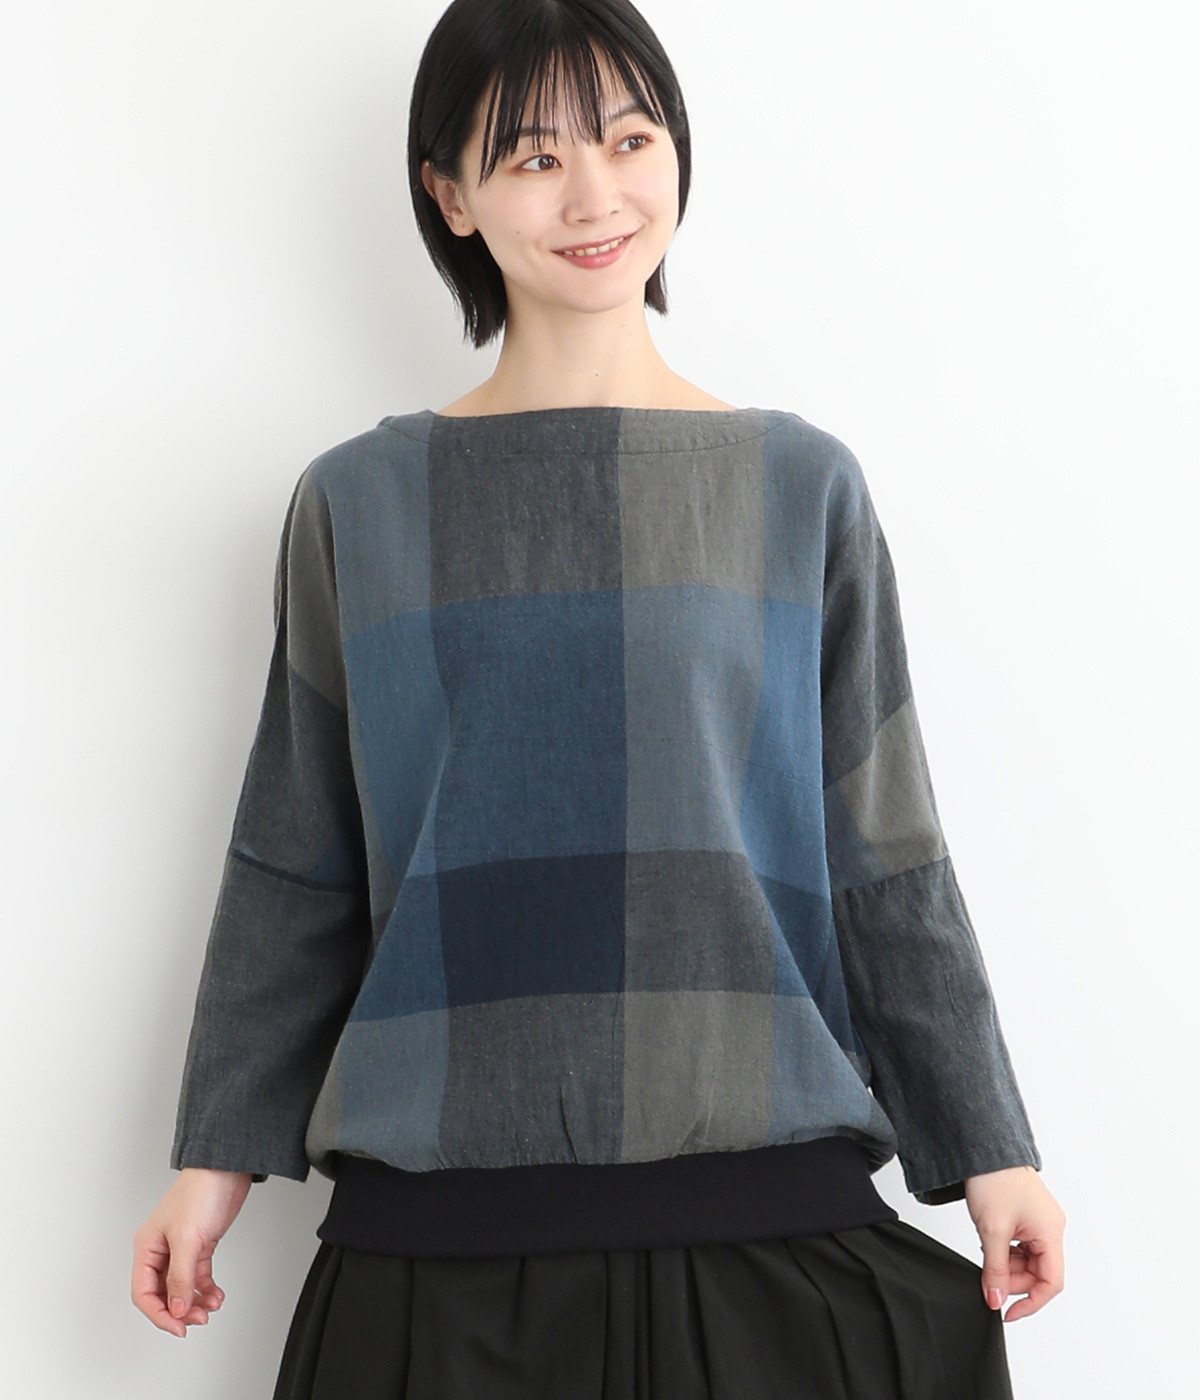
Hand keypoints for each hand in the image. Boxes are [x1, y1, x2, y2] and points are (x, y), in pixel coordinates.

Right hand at [131, 1167, 252, 1336]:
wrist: (227, 1168)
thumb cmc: (200, 1191)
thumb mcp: (187, 1238)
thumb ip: (180, 1276)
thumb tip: (176, 1307)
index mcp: (146, 1247)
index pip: (144, 1292)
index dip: (159, 1314)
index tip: (178, 1327)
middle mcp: (160, 1251)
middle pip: (162, 1294)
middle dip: (179, 1310)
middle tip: (197, 1319)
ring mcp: (180, 1249)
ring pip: (181, 1288)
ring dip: (194, 1302)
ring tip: (210, 1308)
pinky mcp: (199, 1245)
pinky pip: (198, 1277)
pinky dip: (206, 1289)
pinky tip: (216, 1295)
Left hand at [963, 1164, 1064, 1321]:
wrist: (984, 1148)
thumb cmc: (993, 1180)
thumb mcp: (991, 1231)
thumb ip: (995, 1270)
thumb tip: (995, 1300)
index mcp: (1051, 1232)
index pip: (1051, 1282)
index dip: (1030, 1302)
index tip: (1008, 1312)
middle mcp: (1051, 1228)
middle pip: (1039, 1272)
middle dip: (1013, 1281)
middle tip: (989, 1280)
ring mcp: (1041, 1221)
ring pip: (1029, 1260)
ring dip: (1009, 1266)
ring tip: (988, 1255)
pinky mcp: (1029, 1215)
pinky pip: (1023, 1246)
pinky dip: (1007, 1252)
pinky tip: (992, 1244)